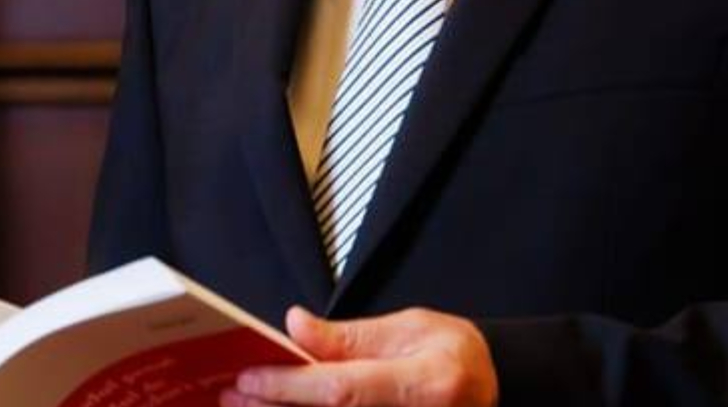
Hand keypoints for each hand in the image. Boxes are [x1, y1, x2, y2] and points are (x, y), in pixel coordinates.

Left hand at [223, 306, 497, 406]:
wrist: (495, 388)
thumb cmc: (457, 356)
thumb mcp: (409, 328)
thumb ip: (349, 337)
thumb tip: (296, 327)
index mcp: (425, 384)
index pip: (341, 391)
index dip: (289, 387)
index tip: (249, 378)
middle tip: (232, 396)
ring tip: (246, 406)